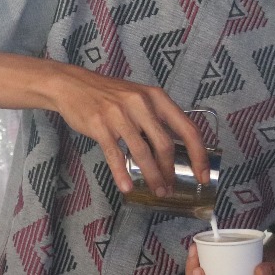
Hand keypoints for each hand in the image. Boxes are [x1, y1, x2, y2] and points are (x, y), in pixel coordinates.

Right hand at [44, 62, 210, 195]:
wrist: (72, 84)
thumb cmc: (108, 94)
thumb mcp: (138, 97)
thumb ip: (156, 119)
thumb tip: (174, 150)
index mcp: (156, 97)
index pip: (187, 128)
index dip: (198, 154)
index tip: (202, 174)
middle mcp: (140, 103)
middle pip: (165, 145)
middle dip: (170, 171)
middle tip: (170, 188)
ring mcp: (119, 115)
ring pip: (142, 153)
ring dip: (152, 176)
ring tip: (156, 190)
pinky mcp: (100, 126)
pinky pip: (115, 155)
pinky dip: (122, 174)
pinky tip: (127, 187)